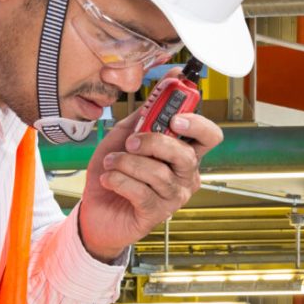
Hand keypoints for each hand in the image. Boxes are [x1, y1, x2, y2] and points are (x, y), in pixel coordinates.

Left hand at [75, 105, 223, 261]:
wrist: (94, 209)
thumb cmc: (113, 173)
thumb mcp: (124, 136)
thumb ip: (142, 116)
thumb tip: (161, 90)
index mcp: (183, 153)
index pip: (209, 136)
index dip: (197, 124)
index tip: (174, 117)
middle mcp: (185, 175)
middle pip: (185, 155)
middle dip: (154, 142)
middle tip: (131, 142)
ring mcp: (174, 196)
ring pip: (158, 173)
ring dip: (126, 163)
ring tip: (111, 163)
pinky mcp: (157, 213)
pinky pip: (141, 192)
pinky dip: (118, 180)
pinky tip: (108, 179)